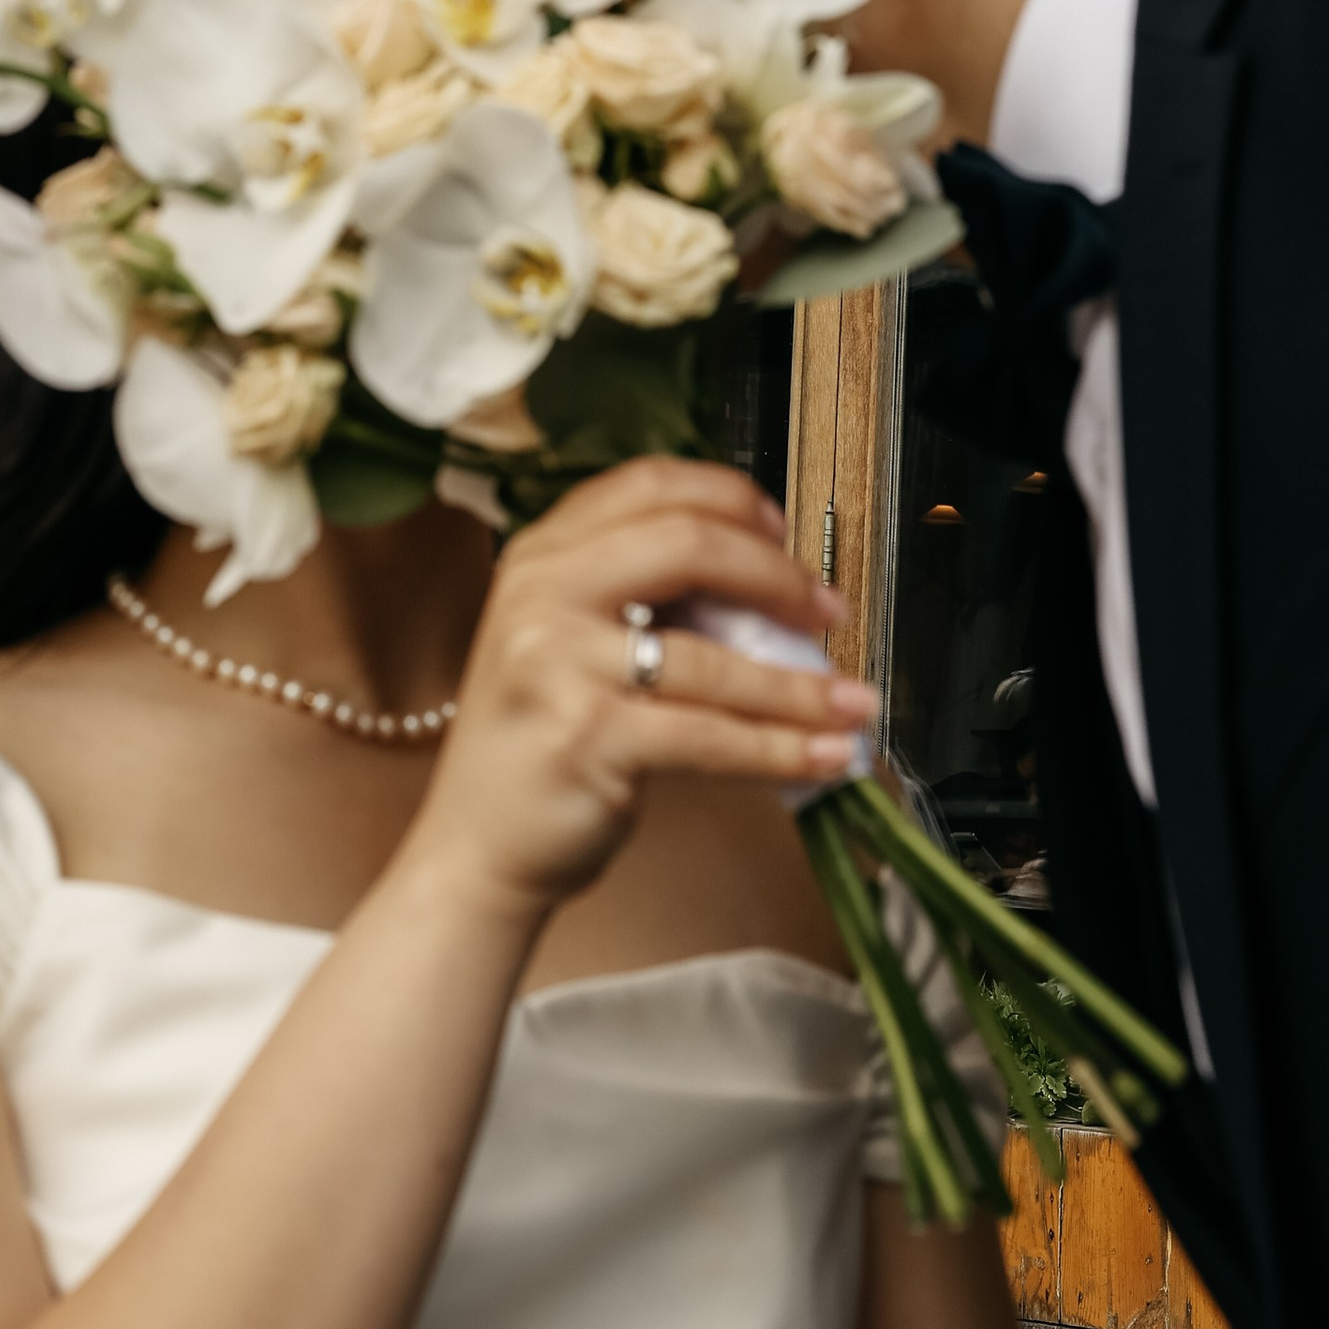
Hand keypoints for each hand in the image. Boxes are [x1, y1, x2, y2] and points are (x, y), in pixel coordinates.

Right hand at [401, 458, 872, 922]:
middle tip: (828, 612)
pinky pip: (711, 736)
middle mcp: (542, 591)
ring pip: (713, 658)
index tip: (785, 534)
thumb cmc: (536, 742)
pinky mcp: (589, 735)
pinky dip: (781, 748)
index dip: (732, 499)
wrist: (474, 846)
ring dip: (801, 686)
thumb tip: (765, 588)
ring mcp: (560, 661)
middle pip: (689, 543)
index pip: (650, 483)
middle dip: (779, 577)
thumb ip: (640, 596)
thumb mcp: (567, 639)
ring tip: (854, 703)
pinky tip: (822, 756)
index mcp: (541, 552)